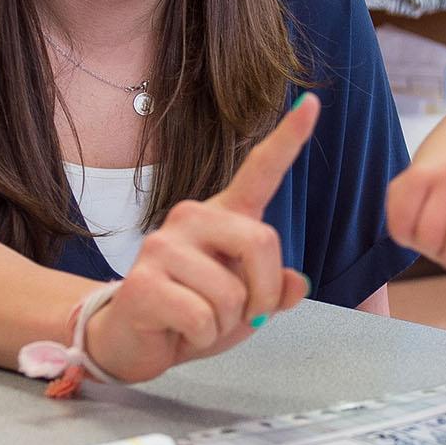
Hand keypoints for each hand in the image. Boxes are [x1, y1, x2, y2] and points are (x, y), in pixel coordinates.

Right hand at [82, 94, 319, 382]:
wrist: (133, 341)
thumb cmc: (194, 314)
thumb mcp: (247, 305)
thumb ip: (275, 290)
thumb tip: (297, 284)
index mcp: (224, 215)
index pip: (261, 170)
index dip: (289, 138)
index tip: (312, 103)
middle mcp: (191, 217)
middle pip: (262, 242)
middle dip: (263, 294)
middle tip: (243, 315)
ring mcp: (162, 245)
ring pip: (232, 292)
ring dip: (227, 323)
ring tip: (200, 322)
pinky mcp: (141, 281)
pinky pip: (203, 317)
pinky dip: (203, 337)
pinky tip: (180, 332)